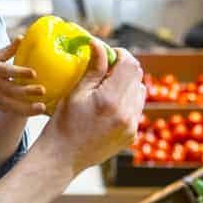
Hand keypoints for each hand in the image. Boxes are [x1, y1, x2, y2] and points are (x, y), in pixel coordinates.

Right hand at [0, 39, 45, 115]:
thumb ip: (8, 50)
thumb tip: (22, 37)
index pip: (7, 71)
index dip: (20, 72)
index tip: (34, 73)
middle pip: (12, 90)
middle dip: (27, 91)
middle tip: (43, 90)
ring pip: (12, 105)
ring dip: (28, 107)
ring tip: (42, 107)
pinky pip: (11, 111)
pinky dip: (23, 112)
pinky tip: (36, 111)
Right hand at [40, 40, 145, 174]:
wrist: (62, 158)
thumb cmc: (63, 124)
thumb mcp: (76, 92)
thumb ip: (93, 68)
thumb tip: (98, 44)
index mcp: (111, 100)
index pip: (130, 65)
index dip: (120, 54)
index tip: (108, 55)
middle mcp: (127, 113)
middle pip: (137, 77)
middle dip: (123, 68)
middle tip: (105, 70)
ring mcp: (131, 126)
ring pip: (139, 92)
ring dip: (127, 85)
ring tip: (106, 89)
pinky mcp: (131, 136)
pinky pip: (136, 110)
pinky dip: (126, 102)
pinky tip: (108, 107)